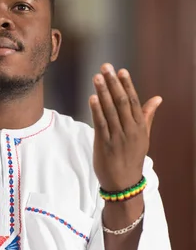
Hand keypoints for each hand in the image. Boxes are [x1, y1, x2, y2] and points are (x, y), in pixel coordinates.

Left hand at [89, 63, 161, 190]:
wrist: (123, 183)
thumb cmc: (132, 157)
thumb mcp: (143, 137)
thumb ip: (147, 116)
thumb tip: (157, 98)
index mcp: (140, 127)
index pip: (133, 101)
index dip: (127, 85)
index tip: (121, 70)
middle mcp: (129, 130)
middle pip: (121, 102)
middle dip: (113, 83)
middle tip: (105, 67)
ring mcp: (117, 137)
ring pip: (109, 110)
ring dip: (103, 92)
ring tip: (96, 77)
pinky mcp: (104, 143)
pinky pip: (100, 124)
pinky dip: (96, 110)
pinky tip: (92, 97)